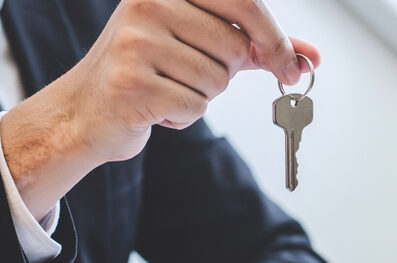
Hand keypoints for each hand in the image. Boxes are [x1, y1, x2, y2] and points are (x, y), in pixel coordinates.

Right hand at [0, 0, 320, 218]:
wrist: (87, 111)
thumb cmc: (151, 72)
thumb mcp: (204, 46)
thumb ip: (256, 47)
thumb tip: (309, 58)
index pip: (244, 1)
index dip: (274, 36)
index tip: (289, 64)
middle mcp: (147, 4)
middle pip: (234, 48)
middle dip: (224, 72)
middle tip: (191, 74)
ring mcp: (135, 43)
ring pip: (217, 80)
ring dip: (201, 96)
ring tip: (167, 88)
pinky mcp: (130, 84)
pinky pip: (195, 107)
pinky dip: (184, 117)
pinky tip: (157, 108)